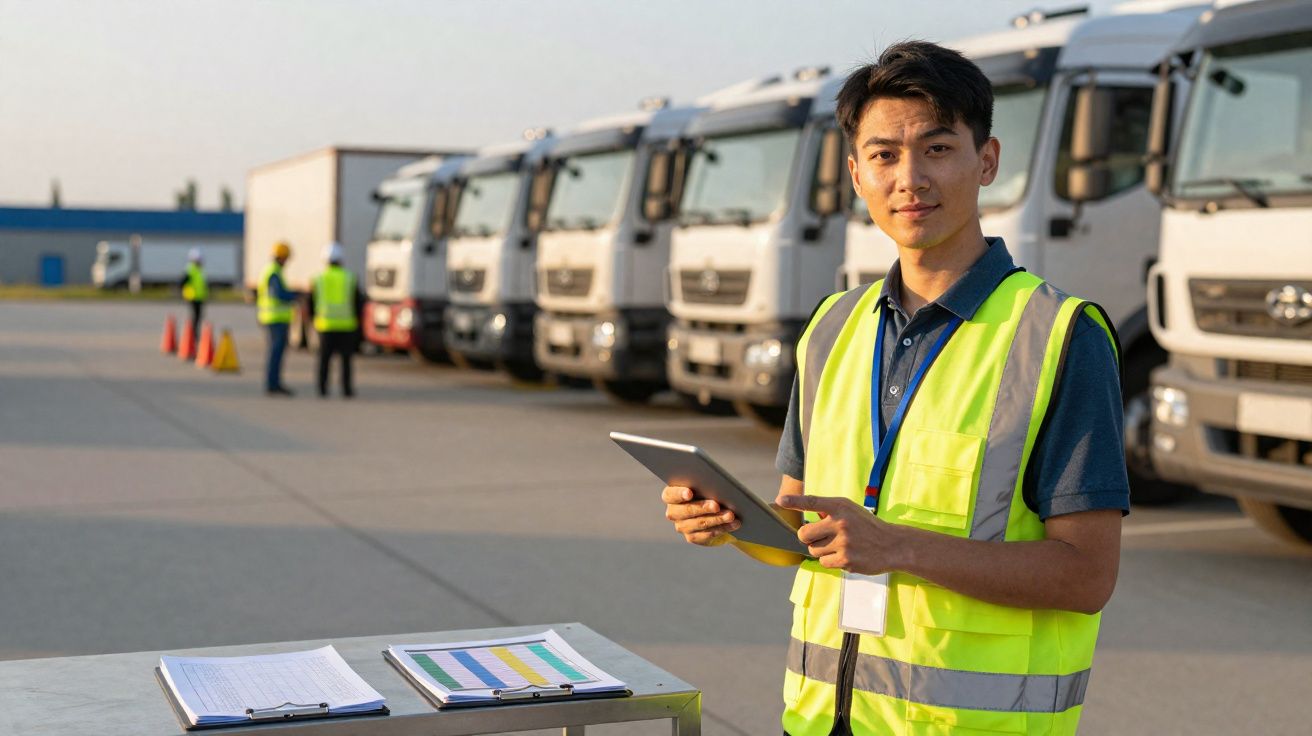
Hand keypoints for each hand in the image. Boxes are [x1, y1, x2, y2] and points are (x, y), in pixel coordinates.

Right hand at [661, 485, 738, 546]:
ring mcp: (682, 526)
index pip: (670, 495)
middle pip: (687, 510)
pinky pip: (708, 534)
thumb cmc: (705, 490)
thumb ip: (704, 484)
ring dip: (717, 519)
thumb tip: (718, 486)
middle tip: (717, 505)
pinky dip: (723, 528)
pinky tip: (733, 524)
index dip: (679, 494)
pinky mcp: (693, 537)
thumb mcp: (703, 485)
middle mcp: (673, 512)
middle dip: (703, 508)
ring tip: (731, 515)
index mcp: (671, 496)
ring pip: (700, 523)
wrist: (709, 511)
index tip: (689, 493)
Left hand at [775, 494, 903, 574]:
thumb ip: (830, 512)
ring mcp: (843, 542)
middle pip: (804, 534)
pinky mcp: (846, 560)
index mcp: (840, 506)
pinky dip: (831, 561)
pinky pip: (824, 563)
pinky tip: (845, 555)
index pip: (812, 502)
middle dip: (807, 538)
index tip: (780, 500)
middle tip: (819, 537)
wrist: (893, 545)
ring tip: (839, 546)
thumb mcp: (851, 511)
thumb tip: (808, 516)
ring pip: (813, 550)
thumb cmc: (868, 526)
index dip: (794, 501)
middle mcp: (840, 523)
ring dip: (821, 550)